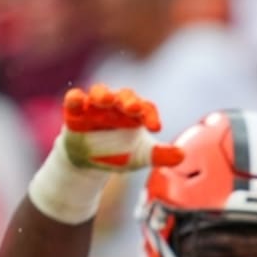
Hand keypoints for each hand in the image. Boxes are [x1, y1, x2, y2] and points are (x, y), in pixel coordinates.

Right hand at [59, 83, 183, 171]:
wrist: (92, 163)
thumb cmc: (120, 153)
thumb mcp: (142, 156)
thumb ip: (162, 155)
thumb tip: (183, 155)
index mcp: (135, 114)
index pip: (146, 108)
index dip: (150, 115)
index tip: (156, 129)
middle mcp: (116, 106)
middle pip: (124, 96)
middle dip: (128, 100)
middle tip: (134, 108)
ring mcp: (95, 107)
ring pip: (99, 93)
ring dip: (102, 95)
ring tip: (105, 101)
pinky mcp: (75, 112)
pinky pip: (74, 100)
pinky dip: (75, 98)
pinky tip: (78, 101)